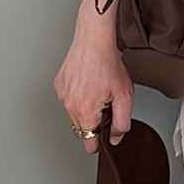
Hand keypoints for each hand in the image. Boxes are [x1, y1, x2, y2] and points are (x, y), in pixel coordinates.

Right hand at [54, 28, 133, 151]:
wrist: (94, 41)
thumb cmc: (108, 64)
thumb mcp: (124, 97)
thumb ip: (121, 123)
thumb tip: (115, 138)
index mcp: (85, 112)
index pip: (88, 143)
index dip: (99, 141)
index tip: (103, 137)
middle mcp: (69, 105)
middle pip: (82, 129)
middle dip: (94, 122)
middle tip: (106, 105)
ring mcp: (62, 95)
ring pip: (74, 114)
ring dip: (85, 109)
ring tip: (97, 91)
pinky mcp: (58, 85)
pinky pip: (68, 100)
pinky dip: (78, 96)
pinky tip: (88, 84)